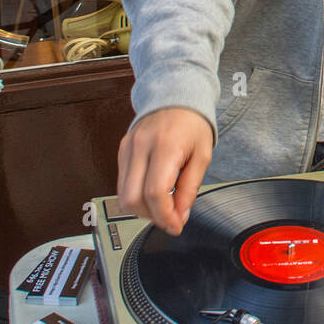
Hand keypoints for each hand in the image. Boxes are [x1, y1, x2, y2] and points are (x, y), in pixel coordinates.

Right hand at [118, 108, 213, 235]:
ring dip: (142, 209)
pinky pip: (122, 183)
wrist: (175, 96)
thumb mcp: (202, 156)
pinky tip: (152, 192)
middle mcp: (141, 146)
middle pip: (132, 198)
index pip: (155, 192)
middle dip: (151, 216)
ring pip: (123, 195)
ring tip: (162, 205)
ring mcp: (127, 148)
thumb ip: (190, 188)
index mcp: (165, 146)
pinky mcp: (121, 150)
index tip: (176, 226)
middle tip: (170, 217)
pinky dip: (136, 195)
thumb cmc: (192, 124)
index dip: (165, 217)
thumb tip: (179, 215)